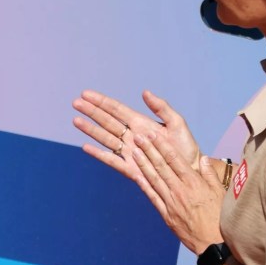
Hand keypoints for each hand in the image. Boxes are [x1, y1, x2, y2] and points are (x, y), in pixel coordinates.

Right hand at [73, 89, 199, 188]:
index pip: (116, 109)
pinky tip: (86, 147)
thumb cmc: (186, 148)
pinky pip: (111, 160)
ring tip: (76, 121)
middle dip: (91, 112)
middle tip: (75, 103)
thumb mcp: (177, 123)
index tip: (86, 94)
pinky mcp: (130, 168)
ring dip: (90, 129)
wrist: (191, 171)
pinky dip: (99, 154)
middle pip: (107, 121)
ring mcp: (129, 152)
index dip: (101, 101)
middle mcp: (131, 136)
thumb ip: (161, 107)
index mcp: (141, 123)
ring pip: (105, 138)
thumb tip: (144, 92)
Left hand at [131, 131, 225, 252]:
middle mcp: (180, 190)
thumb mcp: (220, 193)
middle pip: (161, 166)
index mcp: (194, 183)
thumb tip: (203, 159)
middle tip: (138, 137)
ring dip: (143, 164)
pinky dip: (143, 185)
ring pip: (154, 179)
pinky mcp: (166, 214)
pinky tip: (135, 175)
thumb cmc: (220, 217)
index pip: (175, 160)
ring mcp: (171, 202)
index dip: (163, 146)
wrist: (214, 243)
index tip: (154, 135)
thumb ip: (210, 175)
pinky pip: (152, 197)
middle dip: (149, 150)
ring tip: (134, 151)